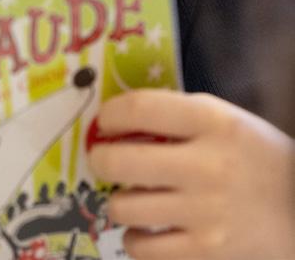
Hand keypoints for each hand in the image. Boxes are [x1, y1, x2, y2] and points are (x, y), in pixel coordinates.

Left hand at [88, 90, 294, 259]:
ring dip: (118, 200)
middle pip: (120, 161)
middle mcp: (206, 166)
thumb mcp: (224, 118)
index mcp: (211, 122)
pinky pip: (143, 250)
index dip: (110, 115)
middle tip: (104, 160)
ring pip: (124, 207)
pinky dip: (135, 239)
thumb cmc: (255, 156)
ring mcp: (206, 214)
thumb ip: (174, 113)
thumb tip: (116, 118)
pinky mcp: (207, 253)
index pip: (139, 109)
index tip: (106, 122)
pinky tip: (144, 230)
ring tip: (130, 196)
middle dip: (100, 159)